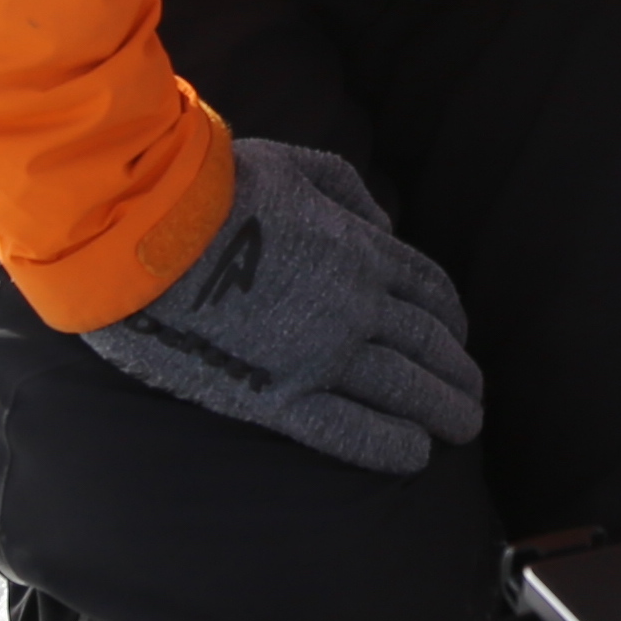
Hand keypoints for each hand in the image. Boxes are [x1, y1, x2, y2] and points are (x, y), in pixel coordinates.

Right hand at [78, 137, 486, 474]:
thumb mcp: (293, 164)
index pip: (426, 287)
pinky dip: (388, 445)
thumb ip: (348, 192)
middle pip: (428, 344)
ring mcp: (320, 354)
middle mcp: (355, 304)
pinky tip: (415, 456)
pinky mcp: (277, 395)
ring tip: (462, 427)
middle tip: (473, 394)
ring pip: (403, 388)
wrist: (147, 231)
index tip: (459, 335)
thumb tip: (385, 226)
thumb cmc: (210, 188)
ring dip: (442, 409)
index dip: (450, 315)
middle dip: (457, 370)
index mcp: (358, 248)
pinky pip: (347, 430)